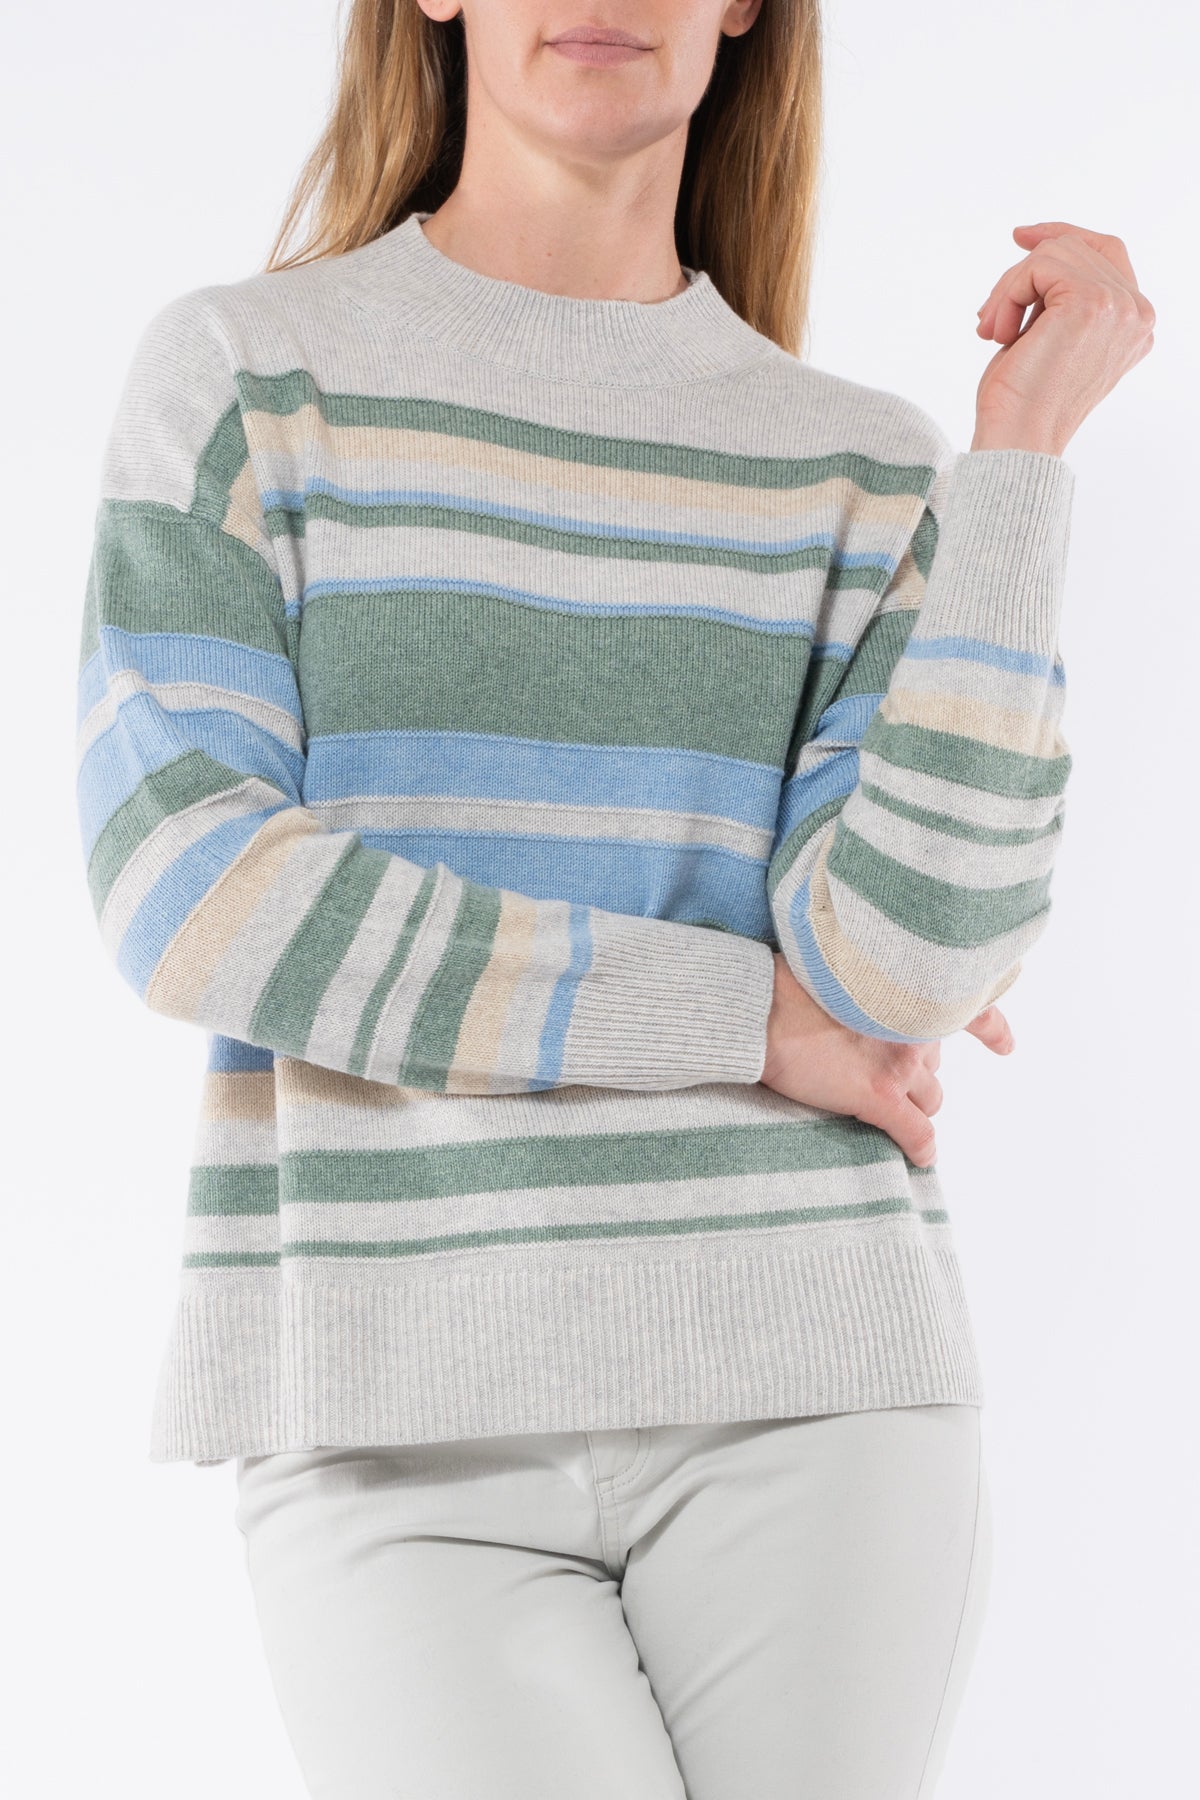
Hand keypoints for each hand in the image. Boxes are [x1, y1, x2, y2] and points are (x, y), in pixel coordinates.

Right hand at [759, 952, 1013, 1167]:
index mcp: (908, 994)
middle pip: (936, 1066)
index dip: (992, 1031)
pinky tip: (920, 1156)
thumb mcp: (843, 971)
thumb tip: (871, 1007)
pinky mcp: (879, 1098)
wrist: (762, 1010)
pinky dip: (921, 1148)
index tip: (1005, 1046)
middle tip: (883, 1072)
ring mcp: (900, 1065)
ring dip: (914, 1105)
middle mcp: (914, 1028)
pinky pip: (918, 1134)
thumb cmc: (789, 984)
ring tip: (886, 1108)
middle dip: (917, 1073)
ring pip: (931, 1100)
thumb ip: (870, 992)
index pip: (971, 1009)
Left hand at [970, 221, 1155, 456]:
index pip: (1106, 252)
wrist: (1017, 438)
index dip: (1063, 236)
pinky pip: (1039, 265)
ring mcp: (1120, 306)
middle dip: (1019, 277)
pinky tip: (998, 333)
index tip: (1020, 238)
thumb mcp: (1048, 335)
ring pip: (1054, 254)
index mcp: (1134, 324)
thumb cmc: (1022, 401)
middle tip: (988, 319)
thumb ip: (1059, 297)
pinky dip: (1007, 293)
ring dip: (1008, 289)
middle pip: (1074, 249)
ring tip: (992, 331)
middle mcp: (1138, 313)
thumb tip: (1036, 246)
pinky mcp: (1092, 302)